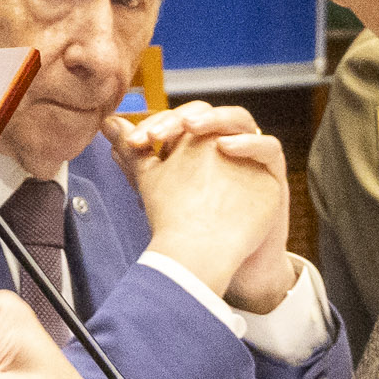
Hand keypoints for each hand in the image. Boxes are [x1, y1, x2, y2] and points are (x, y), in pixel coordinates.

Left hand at [107, 103, 296, 314]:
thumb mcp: (156, 189)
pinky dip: (250, 143)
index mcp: (197, 143)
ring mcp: (249, 154)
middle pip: (206, 114)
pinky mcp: (271, 172)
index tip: (133, 140)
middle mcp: (223, 142)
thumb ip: (135, 157)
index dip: (156, 123)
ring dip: (215, 119)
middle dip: (180, 119)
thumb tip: (107, 123)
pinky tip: (226, 147)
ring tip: (191, 128)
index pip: (178, 119)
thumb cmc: (189, 224)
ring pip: (239, 120)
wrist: (217, 264)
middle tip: (156, 134)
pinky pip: (269, 147)